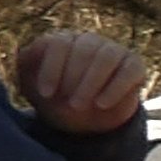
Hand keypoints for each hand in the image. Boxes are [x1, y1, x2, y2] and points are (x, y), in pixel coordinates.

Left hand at [13, 31, 145, 133]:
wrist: (82, 119)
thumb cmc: (53, 98)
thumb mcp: (31, 83)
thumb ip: (27, 62)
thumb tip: (34, 47)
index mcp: (63, 41)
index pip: (59, 43)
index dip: (52, 68)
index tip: (46, 94)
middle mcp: (89, 40)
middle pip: (84, 49)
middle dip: (75, 79)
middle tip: (69, 105)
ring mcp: (113, 50)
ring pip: (107, 56)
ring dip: (93, 82)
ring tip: (83, 106)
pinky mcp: (133, 65)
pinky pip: (129, 70)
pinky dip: (116, 88)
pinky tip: (102, 105)